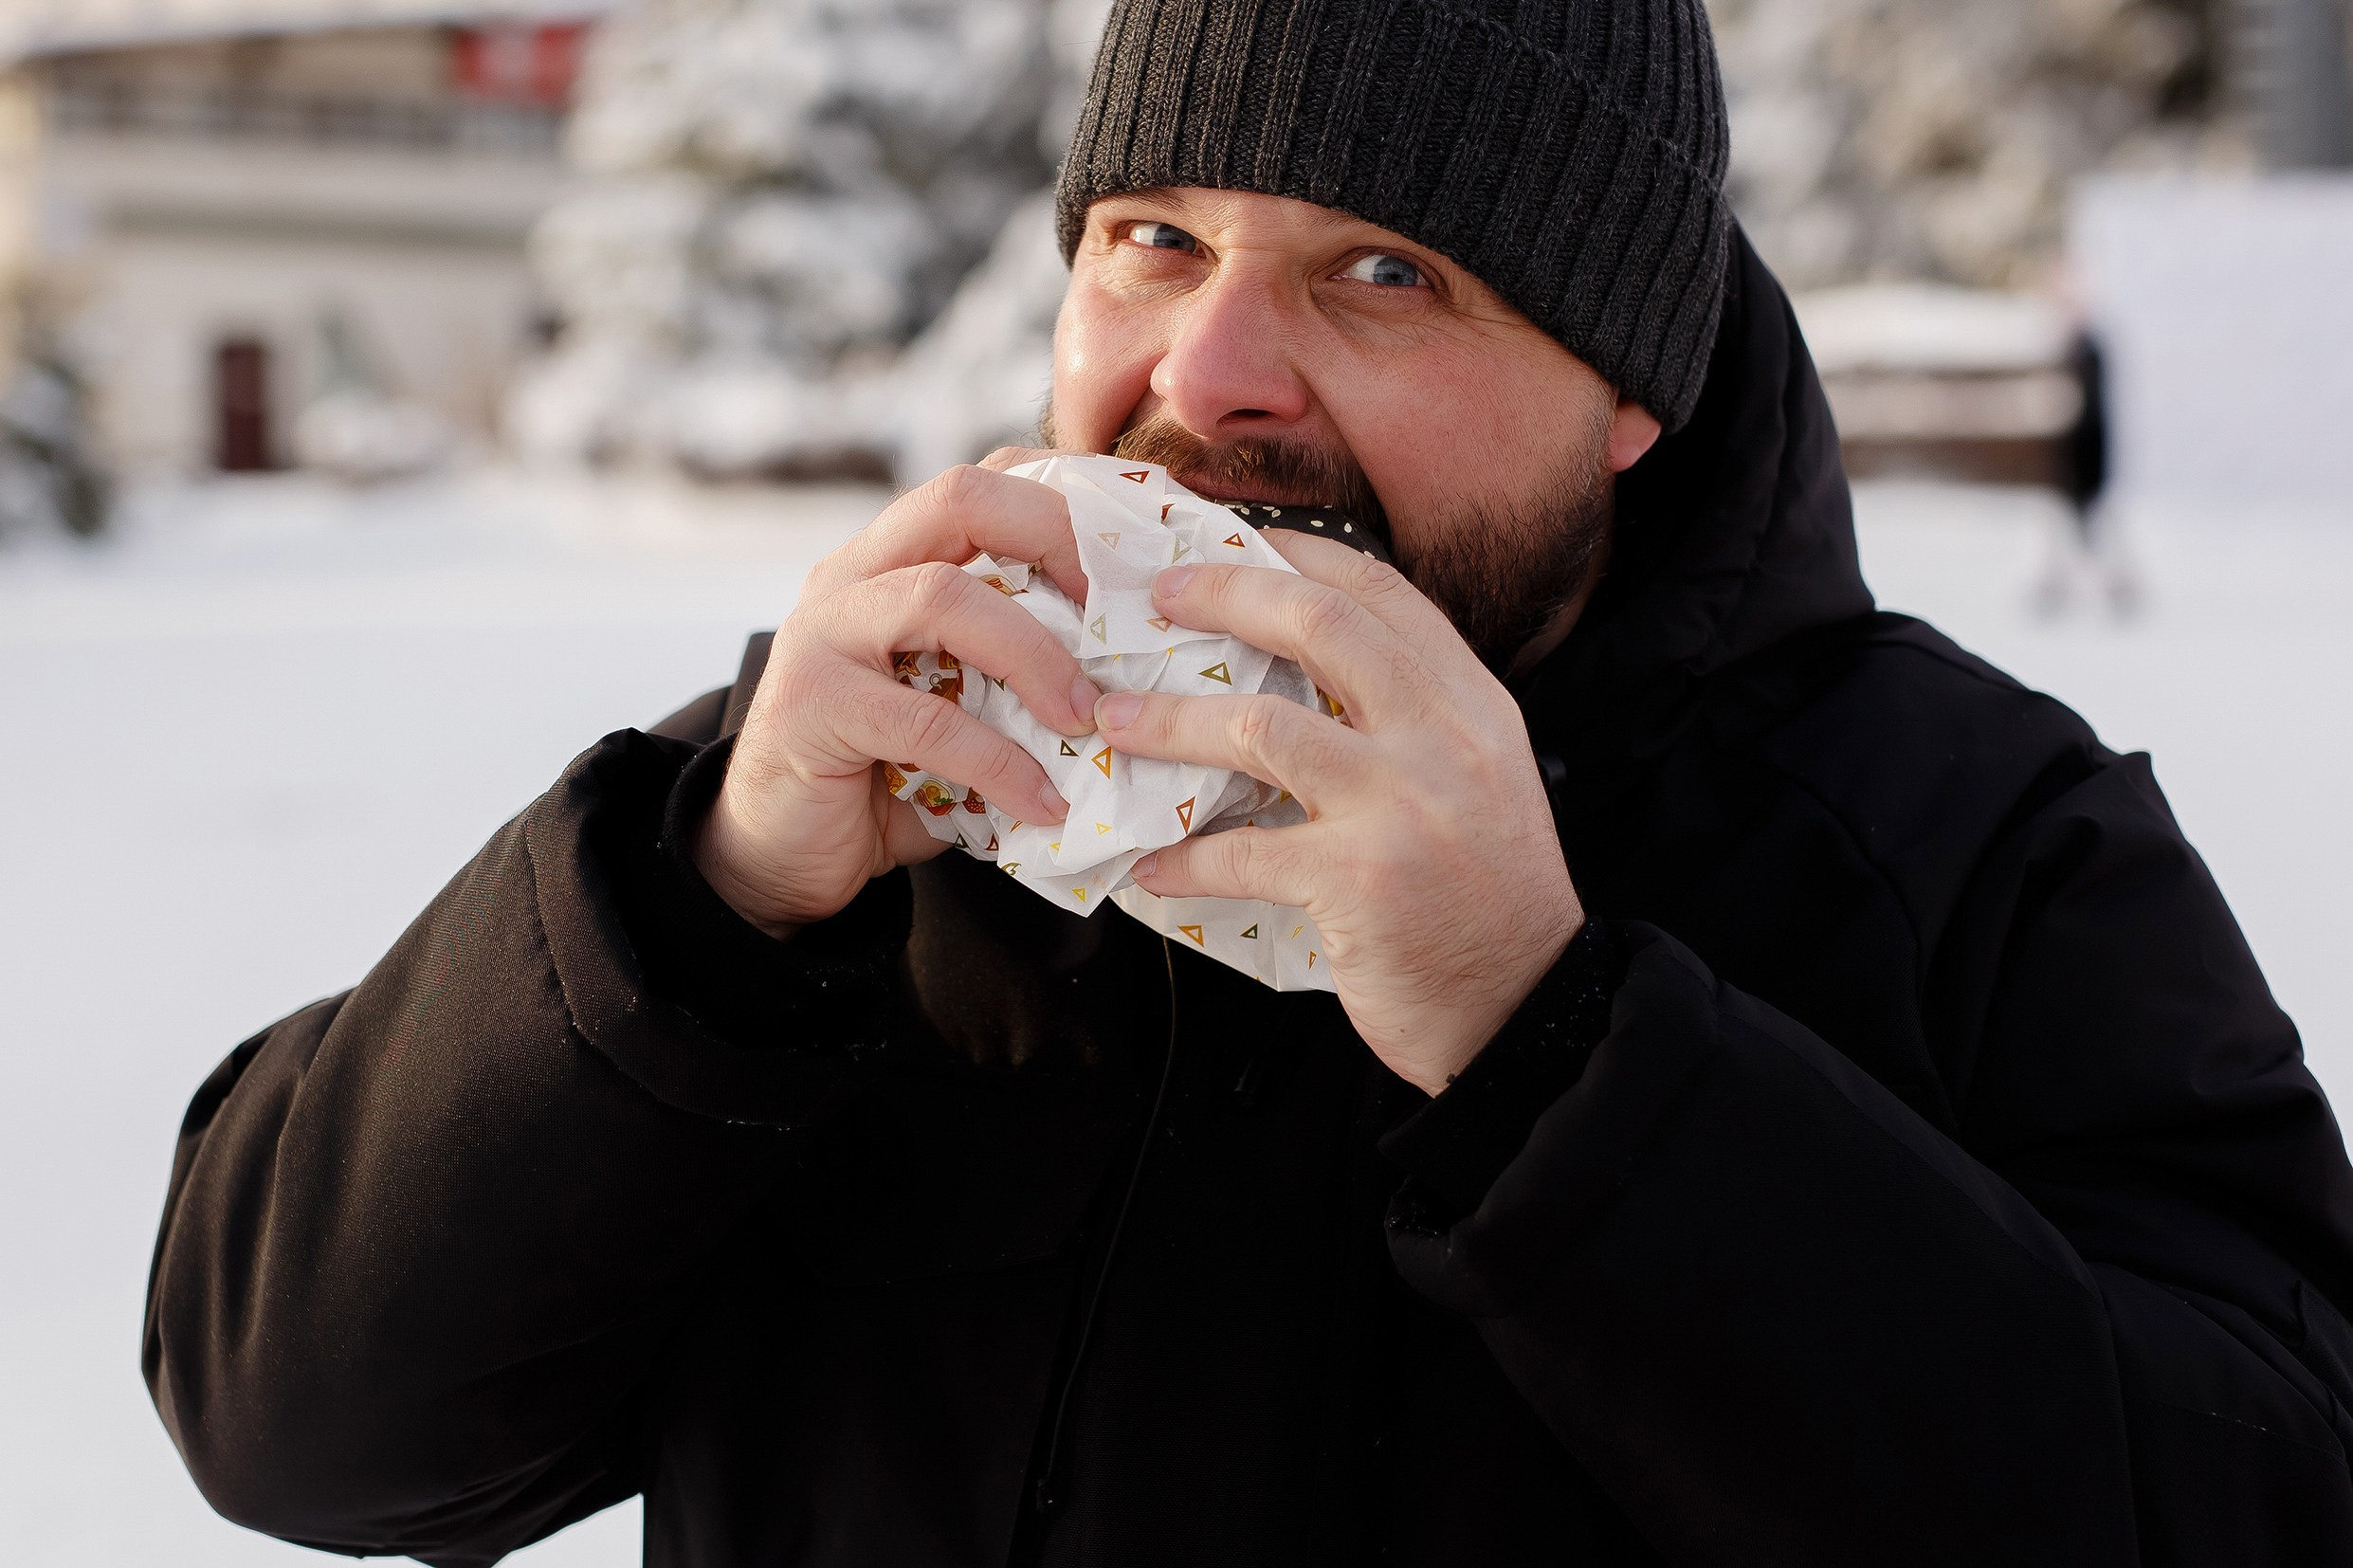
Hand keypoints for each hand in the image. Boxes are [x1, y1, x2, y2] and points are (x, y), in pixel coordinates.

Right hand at [696, 460, 1100, 936]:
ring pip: (942, 594)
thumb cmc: (889, 776)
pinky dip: (1000, 762)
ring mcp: (823, 633)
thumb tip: (1142, 668)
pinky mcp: (812, 706)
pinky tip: (1044, 802)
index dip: (1068, 498)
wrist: (783, 857)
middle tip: (1123, 614)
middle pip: (959, 498)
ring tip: (1088, 719)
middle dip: (1058, 541)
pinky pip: (926, 720)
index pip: (982, 480)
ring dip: (1035, 656)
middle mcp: (852, 574)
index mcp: (892, 558)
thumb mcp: (965, 703)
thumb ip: (1020, 667)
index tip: (1138, 554)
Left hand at [1096, 535, 1582, 1093]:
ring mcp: (1404, 806)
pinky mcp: (1360, 882)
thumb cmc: (1486, 899)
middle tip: (1152, 600)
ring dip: (1170, 722)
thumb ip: (1405, 722)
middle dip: (1222, 594)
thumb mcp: (1473, 780)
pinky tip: (1149, 864)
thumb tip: (1295, 678)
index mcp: (1470, 703)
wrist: (1531, 1007)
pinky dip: (1183, 858)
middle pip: (1318, 623)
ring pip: (1261, 726)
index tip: (1224, 537)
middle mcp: (1444, 737)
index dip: (1292, 551)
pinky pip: (1243, 852)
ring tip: (1112, 724)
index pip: (1377, 590)